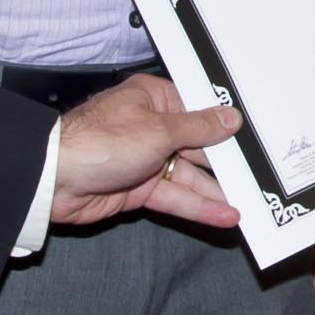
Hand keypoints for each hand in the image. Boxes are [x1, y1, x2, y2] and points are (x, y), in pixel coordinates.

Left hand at [46, 75, 240, 230]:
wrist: (55, 179)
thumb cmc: (96, 141)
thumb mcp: (159, 130)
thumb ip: (199, 128)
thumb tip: (228, 118)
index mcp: (152, 100)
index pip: (198, 110)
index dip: (224, 125)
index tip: (252, 136)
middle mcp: (150, 128)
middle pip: (196, 146)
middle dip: (225, 162)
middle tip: (258, 174)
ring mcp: (146, 160)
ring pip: (189, 177)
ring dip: (215, 191)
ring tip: (248, 202)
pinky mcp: (139, 189)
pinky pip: (176, 197)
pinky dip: (198, 207)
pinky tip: (222, 214)